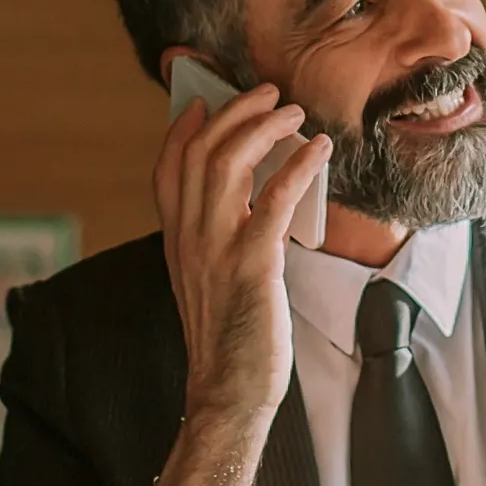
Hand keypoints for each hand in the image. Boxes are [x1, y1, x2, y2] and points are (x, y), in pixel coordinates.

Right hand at [147, 81, 330, 485]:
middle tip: (267, 94)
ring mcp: (216, 249)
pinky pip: (274, 199)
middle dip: (234, 112)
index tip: (203, 101)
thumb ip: (217, 241)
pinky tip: (318, 150)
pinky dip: (298, 166)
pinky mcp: (251, 265)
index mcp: (176, 241)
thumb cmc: (230, 339)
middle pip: (200, 152)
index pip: (167, 169)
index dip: (183, 129)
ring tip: (294, 112)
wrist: (230, 391)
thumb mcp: (211, 281)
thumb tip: (250, 203)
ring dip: (265, 127)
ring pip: (229, 162)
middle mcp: (188, 238)